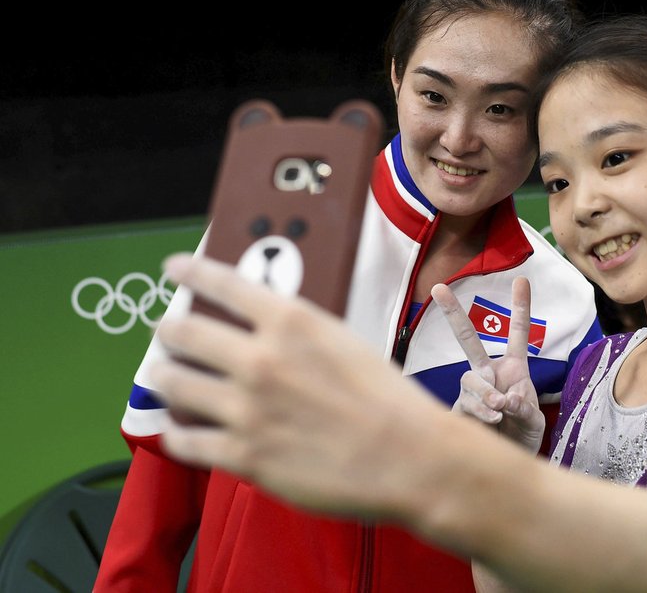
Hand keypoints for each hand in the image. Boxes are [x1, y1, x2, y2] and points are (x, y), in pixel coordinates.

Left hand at [151, 253, 447, 517]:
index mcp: (291, 323)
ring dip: (162, 377)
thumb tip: (265, 329)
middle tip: (167, 334)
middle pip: (183, 333)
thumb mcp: (344, 341)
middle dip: (169, 331)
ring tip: (161, 377)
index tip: (173, 268)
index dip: (191, 271)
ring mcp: (247, 409)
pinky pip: (185, 441)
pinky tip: (179, 429)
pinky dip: (177, 432)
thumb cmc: (388, 398)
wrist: (408, 456)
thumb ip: (299, 333)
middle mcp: (260, 359)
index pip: (224, 284)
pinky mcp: (243, 455)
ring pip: (173, 384)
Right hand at [432, 277, 545, 453]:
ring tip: (499, 410)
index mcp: (513, 368)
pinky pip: (465, 403)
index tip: (522, 279)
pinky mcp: (460, 410)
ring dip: (484, 391)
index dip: (520, 307)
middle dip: (452, 313)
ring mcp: (472, 391)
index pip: (517, 334)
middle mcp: (489, 373)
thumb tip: (504, 399)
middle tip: (438, 287)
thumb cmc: (523, 434)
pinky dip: (480, 411)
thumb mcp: (534, 420)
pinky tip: (492, 421)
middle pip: (468, 339)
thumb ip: (524, 407)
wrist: (508, 462)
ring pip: (470, 379)